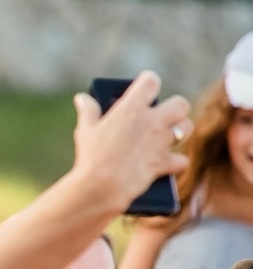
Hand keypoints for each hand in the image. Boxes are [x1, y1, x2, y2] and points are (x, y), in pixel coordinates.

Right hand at [71, 71, 190, 214]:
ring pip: (187, 128)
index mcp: (131, 108)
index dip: (149, 82)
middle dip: (175, 108)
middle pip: (180, 103)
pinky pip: (182, 160)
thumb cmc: (90, 157)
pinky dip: (176, 163)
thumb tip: (82, 99)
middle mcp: (152, 121)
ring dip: (181, 131)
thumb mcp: (85, 131)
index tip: (145, 87)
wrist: (100, 186)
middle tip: (163, 116)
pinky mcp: (164, 162)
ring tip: (168, 137)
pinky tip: (167, 164)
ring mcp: (161, 142)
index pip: (150, 81)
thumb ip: (88, 111)